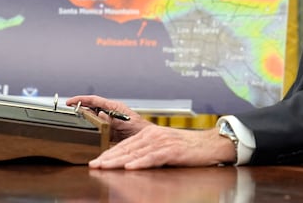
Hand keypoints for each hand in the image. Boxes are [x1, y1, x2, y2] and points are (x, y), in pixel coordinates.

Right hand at [66, 95, 150, 141]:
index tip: (70, 101)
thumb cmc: (140, 129)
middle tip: (67, 111)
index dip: (81, 100)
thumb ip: (112, 119)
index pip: (94, 100)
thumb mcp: (124, 122)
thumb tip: (99, 114)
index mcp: (114, 107)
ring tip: (73, 120)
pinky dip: (89, 130)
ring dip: (83, 120)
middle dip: (79, 108)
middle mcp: (110, 113)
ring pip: (91, 119)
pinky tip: (83, 133)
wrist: (146, 141)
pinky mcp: (108, 132)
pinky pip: (95, 129)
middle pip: (91, 108)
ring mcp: (108, 122)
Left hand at [87, 123, 236, 169]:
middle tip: (93, 164)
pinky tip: (130, 167)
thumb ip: (147, 151)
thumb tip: (128, 162)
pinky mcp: (171, 151)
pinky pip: (152, 158)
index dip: (109, 153)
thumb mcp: (163, 146)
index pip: (124, 144)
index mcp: (149, 133)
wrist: (209, 145)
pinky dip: (140, 162)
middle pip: (126, 148)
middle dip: (108, 157)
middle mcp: (153, 136)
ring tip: (105, 166)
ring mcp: (162, 142)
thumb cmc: (187, 148)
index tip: (96, 161)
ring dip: (118, 160)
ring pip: (135, 153)